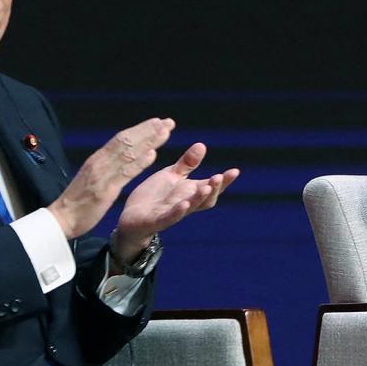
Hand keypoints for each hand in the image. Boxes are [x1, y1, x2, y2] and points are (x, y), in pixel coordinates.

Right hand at [49, 118, 173, 239]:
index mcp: (97, 159)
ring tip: (165, 132)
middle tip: (168, 121)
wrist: (61, 218)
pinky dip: (139, 163)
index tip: (157, 122)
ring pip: (128, 153)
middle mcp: (100, 162)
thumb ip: (105, 166)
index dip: (140, 129)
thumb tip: (118, 156)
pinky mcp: (105, 190)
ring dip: (149, 141)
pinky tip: (152, 155)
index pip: (121, 139)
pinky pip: (124, 174)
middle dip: (149, 130)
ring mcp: (102, 174)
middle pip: (127, 141)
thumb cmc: (77, 200)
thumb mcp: (92, 177)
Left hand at [110, 142, 239, 262]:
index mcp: (189, 193)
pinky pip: (170, 217)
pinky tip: (184, 204)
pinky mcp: (157, 221)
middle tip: (220, 177)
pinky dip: (178, 212)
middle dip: (214, 189)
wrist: (131, 217)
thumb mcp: (171, 175)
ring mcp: (172, 213)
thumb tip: (202, 145)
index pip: (211, 187)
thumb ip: (187, 163)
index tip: (235, 171)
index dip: (224, 181)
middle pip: (205, 199)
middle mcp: (185, 204)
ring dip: (199, 198)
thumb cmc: (154, 197)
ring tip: (207, 187)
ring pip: (190, 207)